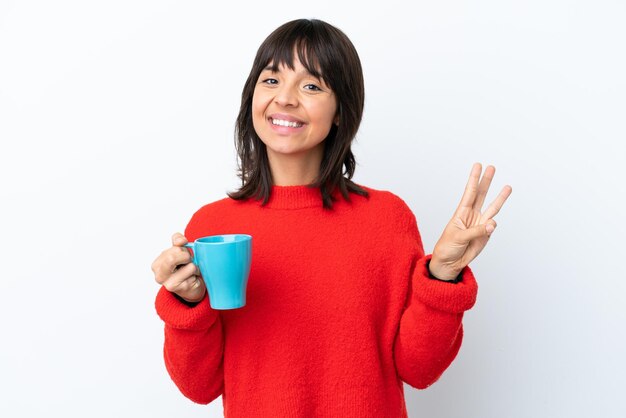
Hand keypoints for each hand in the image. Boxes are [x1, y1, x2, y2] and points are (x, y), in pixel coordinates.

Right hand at [151, 232, 206, 302]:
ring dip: (194, 266)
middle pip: (174, 256)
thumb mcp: (179, 252)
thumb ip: (177, 241)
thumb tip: (181, 240)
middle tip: (188, 262)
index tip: (184, 250)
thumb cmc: (184, 268)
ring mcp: (168, 283)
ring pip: (188, 265)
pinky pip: (193, 272)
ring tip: (190, 272)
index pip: (174, 247)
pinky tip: (192, 278)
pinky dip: (196, 272)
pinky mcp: (180, 289)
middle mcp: (159, 275)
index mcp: (157, 264)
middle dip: (187, 256)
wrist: (192, 288)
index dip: (183, 246)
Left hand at [429, 163, 511, 279]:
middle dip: (486, 181)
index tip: (478, 165)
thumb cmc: (447, 247)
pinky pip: (492, 227)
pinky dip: (492, 226)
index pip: (469, 192)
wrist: (450, 263)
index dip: (474, 179)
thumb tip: (492, 224)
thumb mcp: (458, 238)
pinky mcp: (486, 234)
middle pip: (481, 195)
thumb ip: (476, 231)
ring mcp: (480, 224)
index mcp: (461, 212)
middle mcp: (471, 215)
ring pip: (492, 207)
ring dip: (500, 197)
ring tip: (508, 187)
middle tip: (492, 167)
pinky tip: (490, 227)